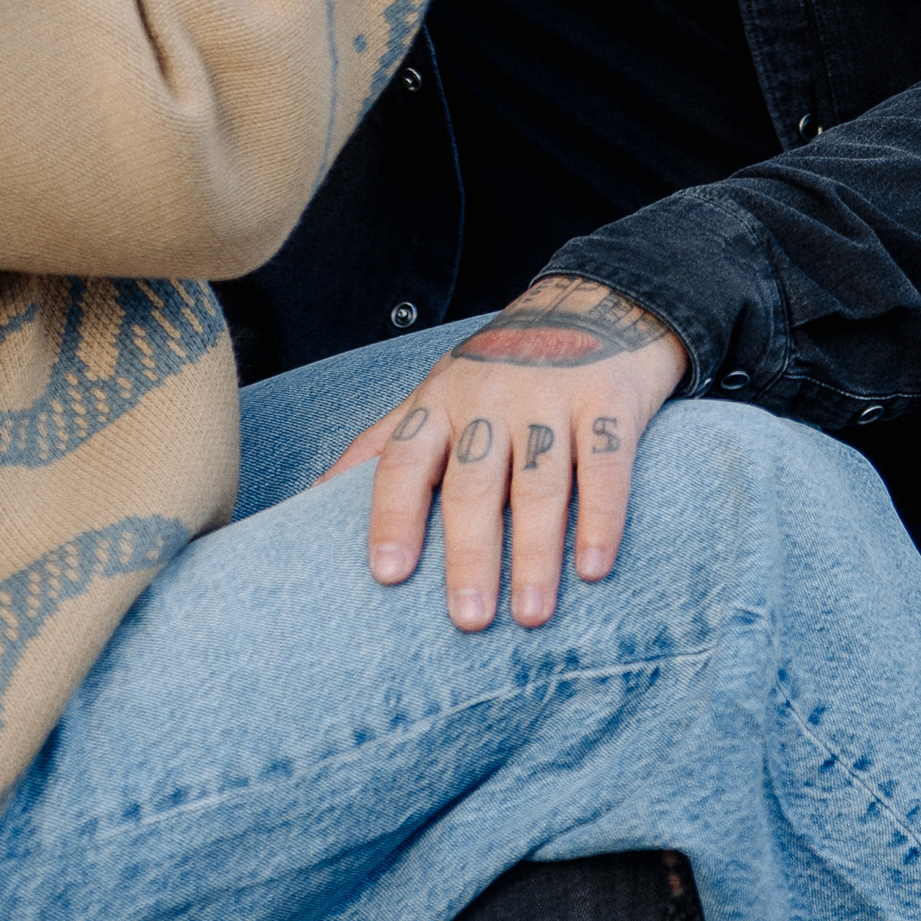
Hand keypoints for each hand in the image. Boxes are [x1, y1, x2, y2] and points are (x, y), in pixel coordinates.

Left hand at [326, 277, 687, 630]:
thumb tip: (312, 498)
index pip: (405, 460)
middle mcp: (490, 396)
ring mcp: (551, 394)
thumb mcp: (437, 392)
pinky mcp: (608, 399)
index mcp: (441, 400)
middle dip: (469, 554)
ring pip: (539, 482)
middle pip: (473, 483)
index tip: (387, 575)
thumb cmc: (501, 367)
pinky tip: (593, 567)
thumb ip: (383, 444)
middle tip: (467, 621)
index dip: (393, 516)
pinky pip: (604, 465)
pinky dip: (600, 518)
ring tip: (530, 615)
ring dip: (535, 553)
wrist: (595, 299)